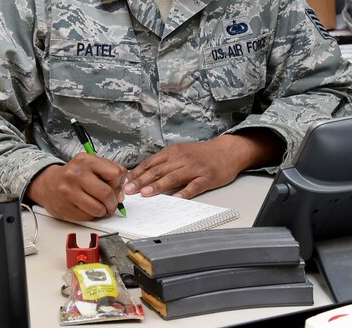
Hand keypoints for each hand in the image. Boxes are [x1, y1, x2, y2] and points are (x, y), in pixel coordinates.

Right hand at [26, 153, 126, 220]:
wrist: (48, 184)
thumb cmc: (74, 175)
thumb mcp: (90, 165)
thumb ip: (109, 172)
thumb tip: (121, 191)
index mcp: (85, 161)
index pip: (115, 173)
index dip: (118, 183)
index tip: (115, 186)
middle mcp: (76, 174)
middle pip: (106, 193)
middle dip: (113, 202)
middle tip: (111, 204)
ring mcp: (69, 192)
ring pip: (98, 208)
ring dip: (103, 211)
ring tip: (100, 207)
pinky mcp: (65, 207)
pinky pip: (88, 216)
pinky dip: (92, 215)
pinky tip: (87, 208)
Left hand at [123, 129, 282, 198]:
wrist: (227, 151)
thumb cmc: (201, 154)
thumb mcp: (180, 152)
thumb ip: (164, 162)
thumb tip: (143, 174)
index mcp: (173, 152)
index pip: (150, 163)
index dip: (137, 173)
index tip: (125, 182)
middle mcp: (181, 159)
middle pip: (158, 171)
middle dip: (141, 181)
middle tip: (128, 190)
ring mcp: (194, 169)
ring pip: (173, 177)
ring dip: (158, 186)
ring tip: (146, 194)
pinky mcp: (206, 178)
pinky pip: (194, 186)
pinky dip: (184, 193)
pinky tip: (176, 199)